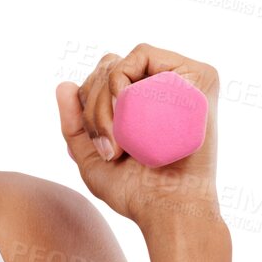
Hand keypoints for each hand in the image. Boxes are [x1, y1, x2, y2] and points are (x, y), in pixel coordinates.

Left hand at [54, 43, 222, 231]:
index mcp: (143, 103)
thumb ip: (75, 124)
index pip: (100, 80)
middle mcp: (162, 88)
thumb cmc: (134, 191)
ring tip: (119, 141)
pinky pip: (143, 55)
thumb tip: (63, 84)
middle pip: (106, 68)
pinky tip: (125, 110)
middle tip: (108, 147)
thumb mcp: (92, 158)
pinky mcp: (197, 76)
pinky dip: (121, 79)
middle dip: (92, 105)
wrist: (169, 207)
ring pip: (119, 63)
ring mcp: (181, 80)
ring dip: (103, 101)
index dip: (87, 104)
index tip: (98, 145)